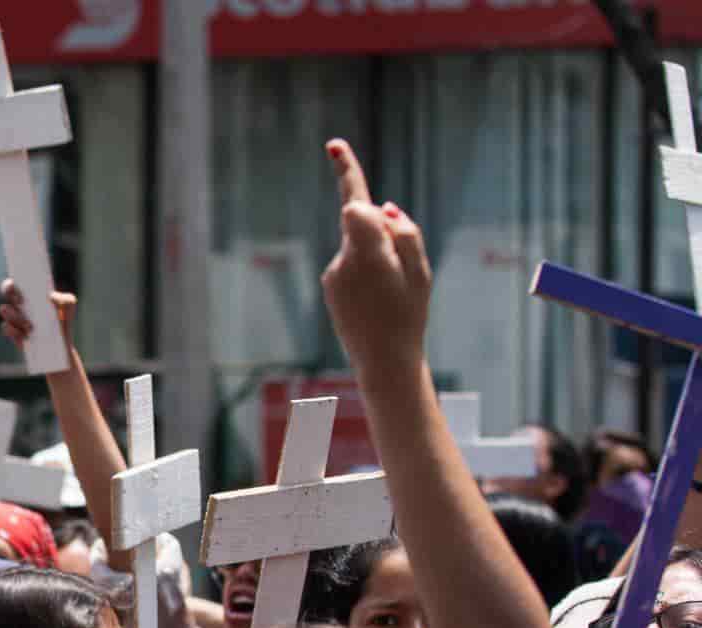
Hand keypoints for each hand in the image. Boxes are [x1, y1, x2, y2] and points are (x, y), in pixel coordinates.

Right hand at [0, 280, 77, 352]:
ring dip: (15, 315)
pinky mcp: (13, 333)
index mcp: (30, 292)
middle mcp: (19, 302)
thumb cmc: (63, 321)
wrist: (59, 344)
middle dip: (10, 292)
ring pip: (4, 309)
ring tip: (30, 325)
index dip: (14, 280)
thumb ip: (66, 299)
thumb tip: (51, 297)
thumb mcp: (69, 306)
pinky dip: (13, 330)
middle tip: (21, 301)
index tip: (21, 285)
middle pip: (6, 290)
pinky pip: (5, 327)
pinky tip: (24, 334)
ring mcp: (14, 317)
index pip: (18, 280)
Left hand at [320, 139, 430, 377]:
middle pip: (364, 223)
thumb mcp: (420, 270)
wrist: (383, 360)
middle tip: (400, 274)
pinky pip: (353, 263)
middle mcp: (344, 259)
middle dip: (384, 233)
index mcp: (368, 252)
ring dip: (379, 258)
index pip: (355, 202)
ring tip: (391, 294)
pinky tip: (376, 301)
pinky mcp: (330, 284)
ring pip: (360, 245)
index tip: (334, 144)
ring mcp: (333, 272)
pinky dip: (369, 272)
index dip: (347, 171)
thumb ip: (403, 231)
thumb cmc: (409, 314)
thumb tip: (381, 206)